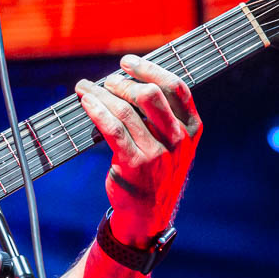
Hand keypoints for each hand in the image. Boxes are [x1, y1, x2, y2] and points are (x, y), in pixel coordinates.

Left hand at [75, 54, 201, 244]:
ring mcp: (157, 154)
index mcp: (191, 130)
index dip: (150, 69)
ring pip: (126, 111)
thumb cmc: (157, 173)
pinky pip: (112, 129)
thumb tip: (133, 79)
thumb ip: (164, 116)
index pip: (175, 88)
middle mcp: (178, 141)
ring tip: (87, 88)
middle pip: (151, 95)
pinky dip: (97, 111)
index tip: (128, 62)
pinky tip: (87, 103)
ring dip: (103, 94)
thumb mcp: (173, 145)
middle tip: (108, 80)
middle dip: (124, 82)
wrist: (148, 215)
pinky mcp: (134, 165)